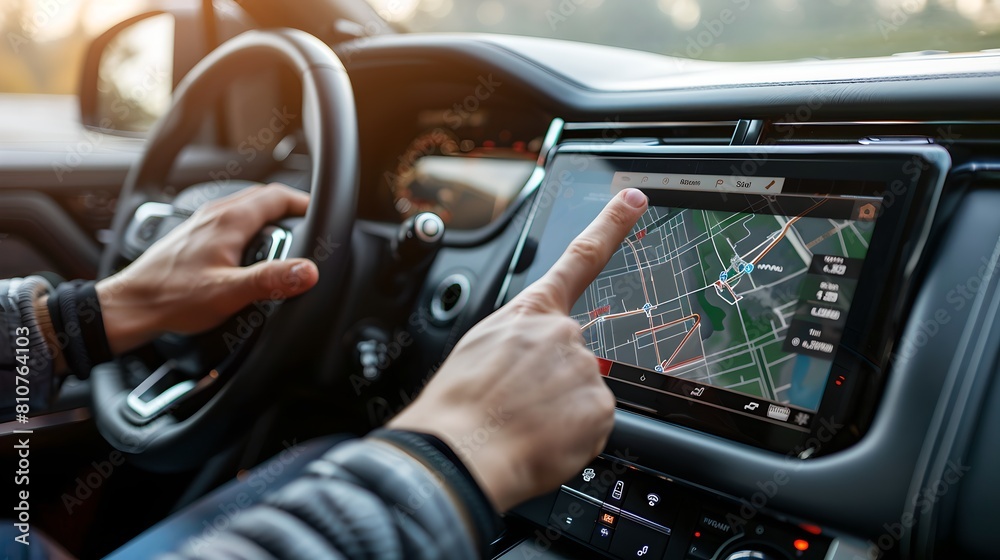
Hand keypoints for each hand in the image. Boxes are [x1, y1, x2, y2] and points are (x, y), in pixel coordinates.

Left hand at [96, 184, 319, 353]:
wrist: (130, 306)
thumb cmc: (170, 298)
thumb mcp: (228, 293)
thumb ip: (271, 280)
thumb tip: (307, 271)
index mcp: (229, 221)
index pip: (278, 195)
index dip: (304, 203)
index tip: (321, 216)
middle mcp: (215, 215)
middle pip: (263, 198)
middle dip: (290, 210)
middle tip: (308, 229)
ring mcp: (202, 223)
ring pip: (246, 209)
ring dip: (269, 219)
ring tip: (285, 241)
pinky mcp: (194, 237)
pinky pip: (230, 223)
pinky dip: (250, 230)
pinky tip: (250, 255)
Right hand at [389, 188, 647, 511]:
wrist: (459, 450)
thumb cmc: (457, 405)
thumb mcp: (479, 350)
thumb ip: (518, 343)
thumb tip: (531, 364)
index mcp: (530, 313)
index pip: (579, 258)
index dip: (611, 226)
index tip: (633, 200)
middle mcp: (563, 333)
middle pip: (573, 355)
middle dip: (553, 382)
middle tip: (519, 406)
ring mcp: (584, 367)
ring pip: (582, 392)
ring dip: (560, 411)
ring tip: (523, 424)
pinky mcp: (600, 405)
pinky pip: (592, 422)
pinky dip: (573, 436)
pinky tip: (543, 439)